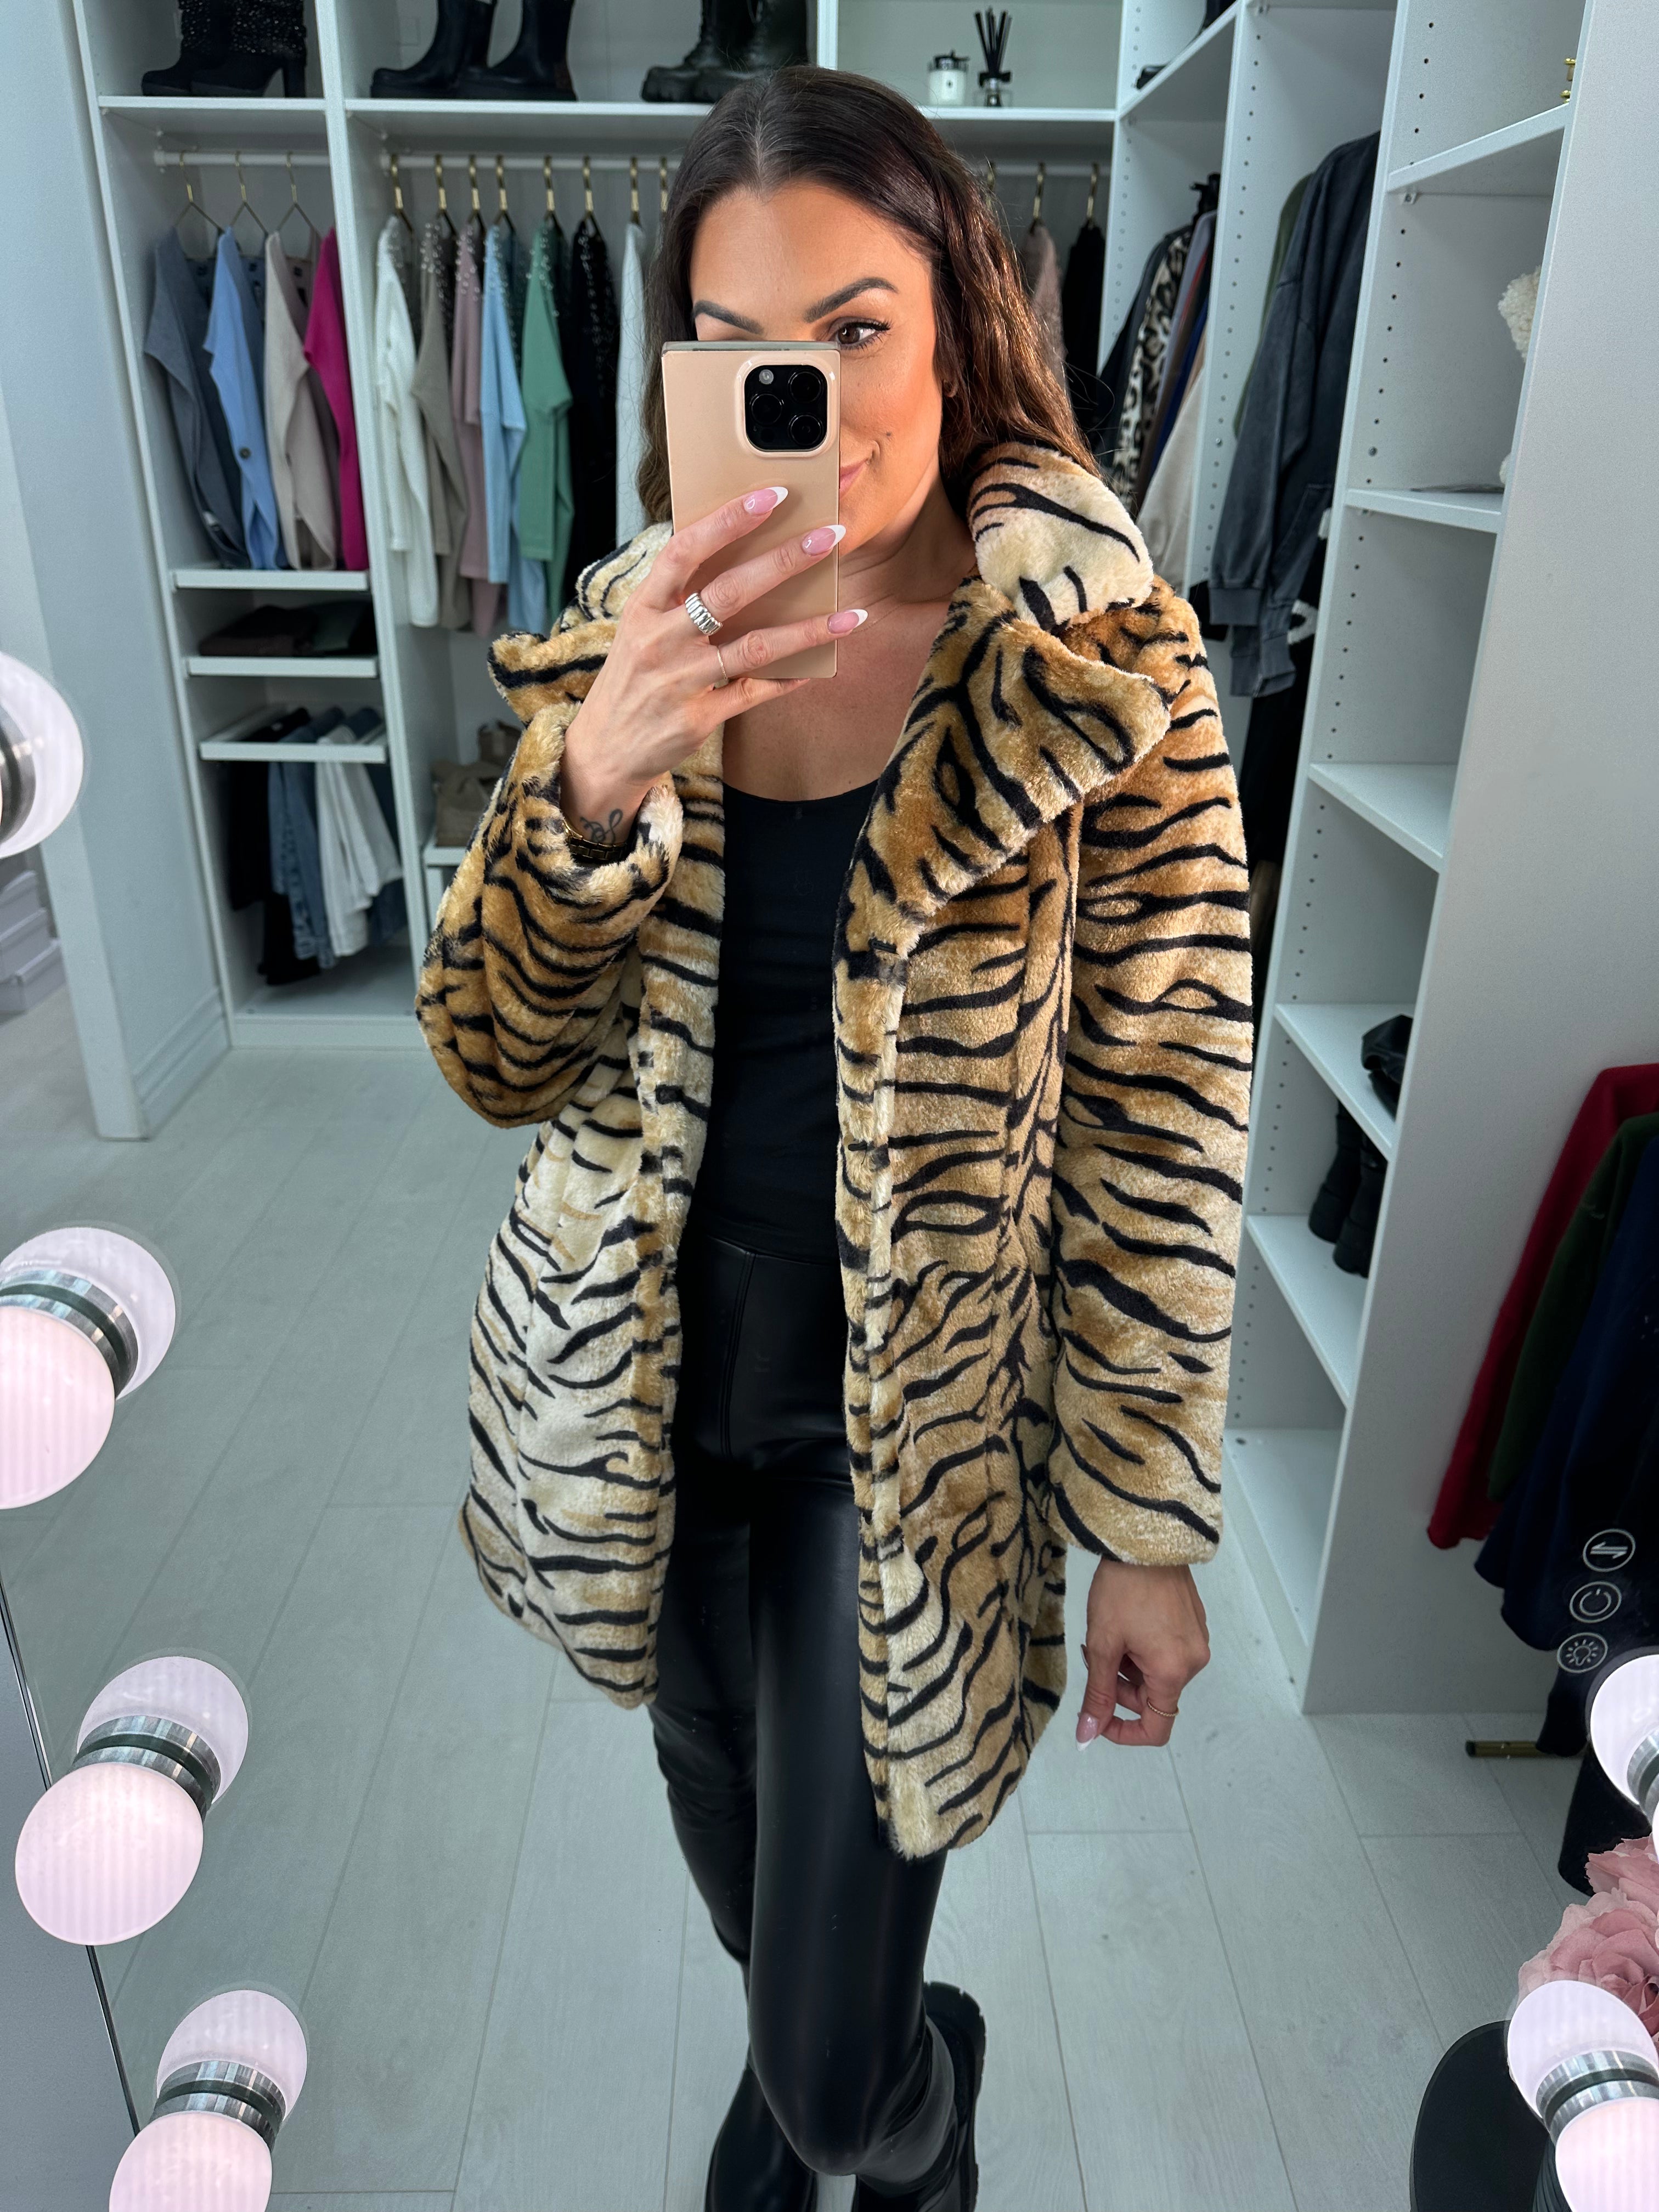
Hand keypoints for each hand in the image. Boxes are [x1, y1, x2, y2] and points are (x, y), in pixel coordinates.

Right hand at [557, 485, 862, 846]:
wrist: (606, 748)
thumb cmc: (634, 676)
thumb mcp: (641, 628)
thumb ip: (679, 595)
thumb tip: (739, 552)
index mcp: (644, 607)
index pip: (685, 551)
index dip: (728, 521)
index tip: (773, 495)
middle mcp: (660, 641)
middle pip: (729, 593)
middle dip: (784, 561)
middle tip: (830, 537)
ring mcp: (680, 682)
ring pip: (754, 648)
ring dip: (807, 630)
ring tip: (851, 615)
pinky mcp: (699, 718)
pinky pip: (755, 693)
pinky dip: (790, 679)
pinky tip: (821, 666)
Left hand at [1076, 1560, 1209, 1749]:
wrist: (1145, 1538)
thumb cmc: (1122, 1589)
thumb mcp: (1102, 1644)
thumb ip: (1097, 1694)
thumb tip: (1087, 1736)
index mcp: (1173, 1672)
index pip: (1156, 1728)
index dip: (1123, 1732)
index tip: (1097, 1718)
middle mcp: (1194, 1662)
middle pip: (1154, 1698)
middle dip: (1120, 1688)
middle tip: (1093, 1657)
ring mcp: (1197, 1640)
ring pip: (1158, 1674)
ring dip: (1130, 1666)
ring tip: (1108, 1635)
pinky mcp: (1195, 1622)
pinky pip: (1168, 1653)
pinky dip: (1144, 1650)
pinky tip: (1126, 1624)